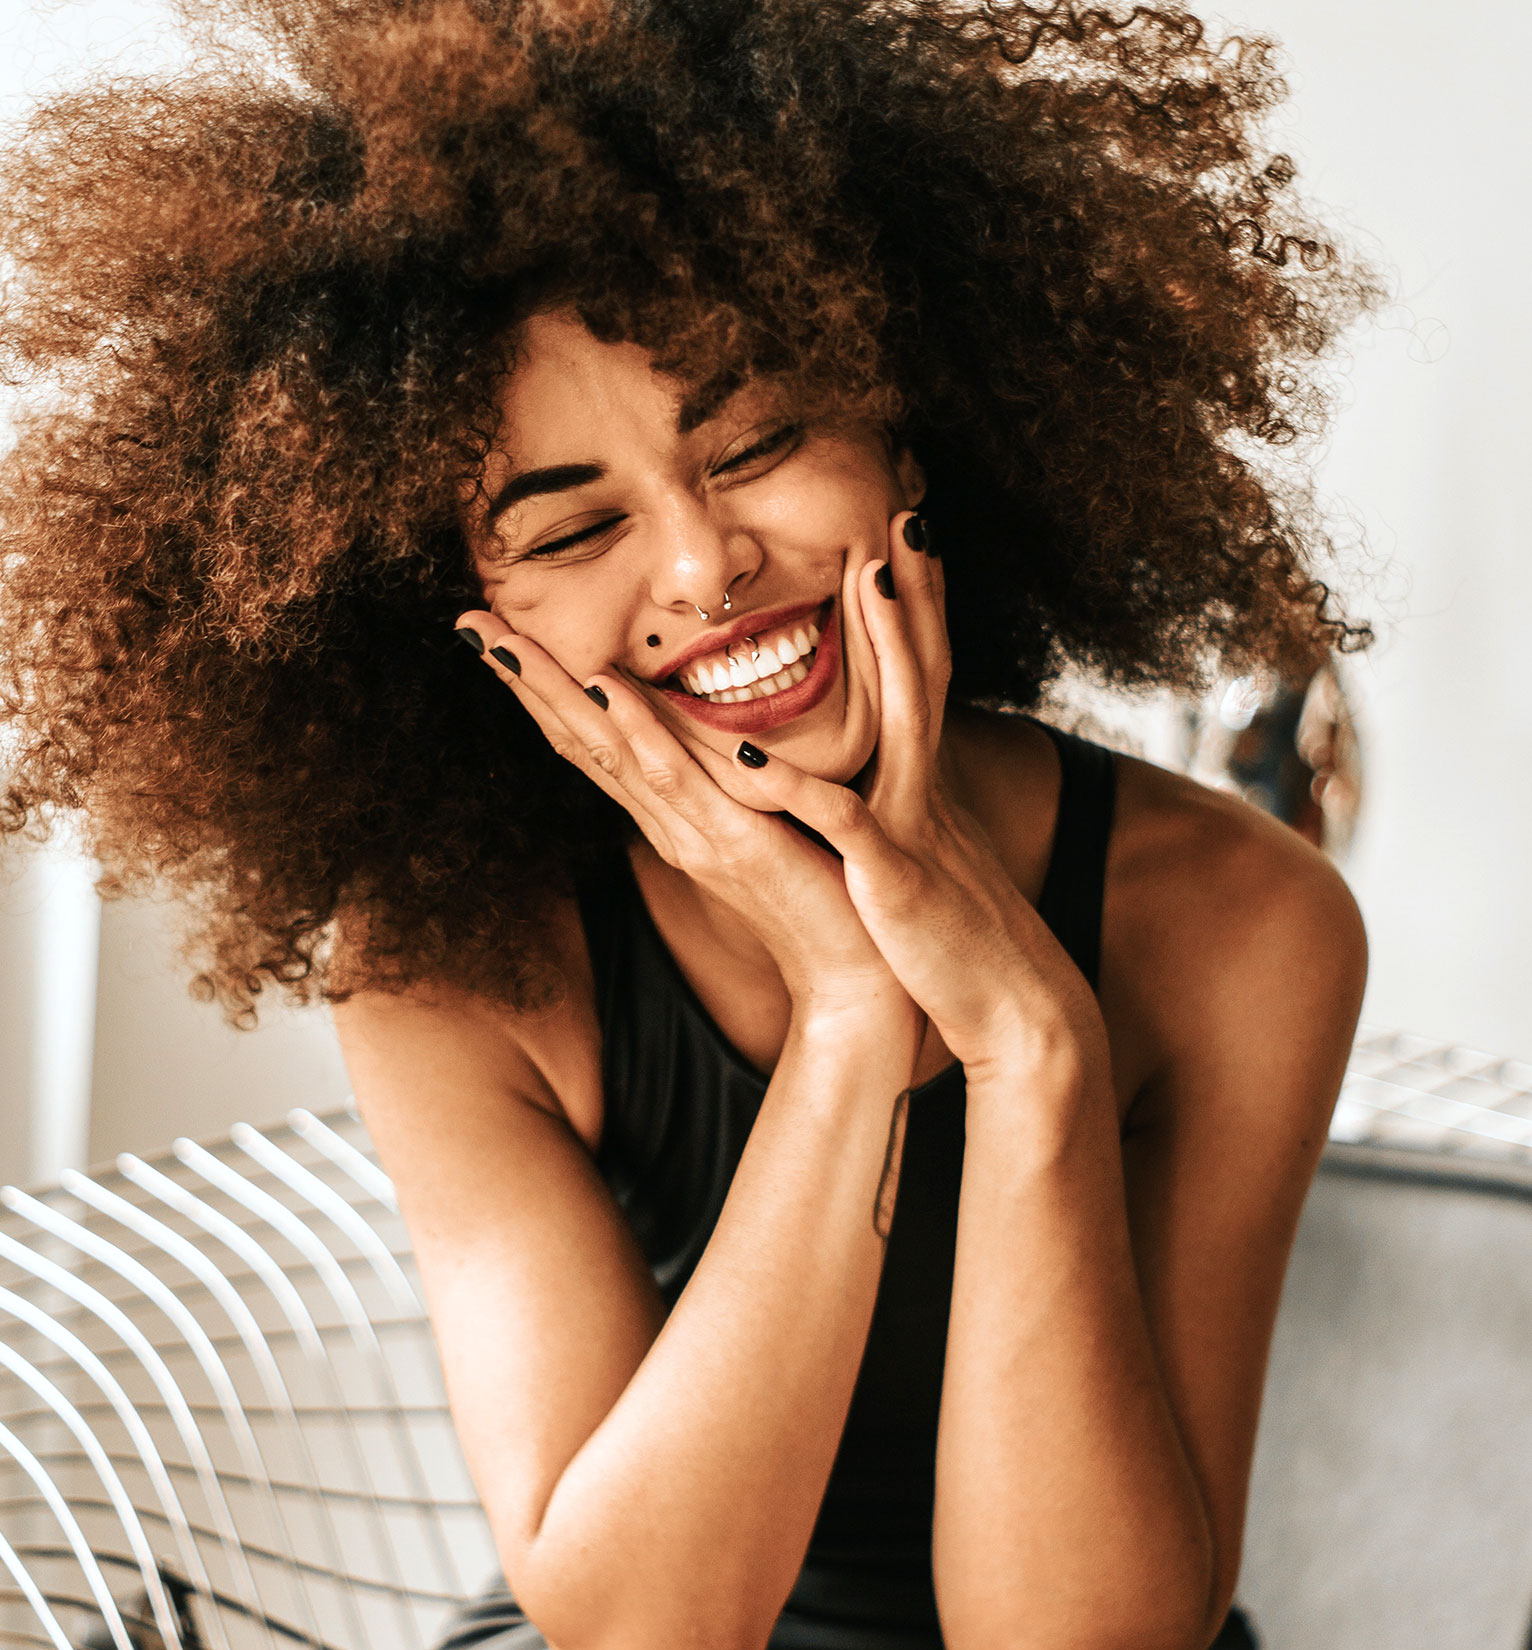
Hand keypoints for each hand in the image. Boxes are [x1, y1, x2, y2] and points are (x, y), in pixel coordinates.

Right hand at [454, 607, 917, 1034]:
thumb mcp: (765, 823)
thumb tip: (712, 732)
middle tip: (467, 622)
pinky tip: (606, 690)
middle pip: (579, 740)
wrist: (855, 975)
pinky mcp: (736, 845)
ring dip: (554, 693)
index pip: (593, 741)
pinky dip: (639, 732)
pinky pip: (678, 780)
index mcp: (672, 814)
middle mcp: (667, 823)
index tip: (499, 633)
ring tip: (505, 641)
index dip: (543, 688)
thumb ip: (732, 781)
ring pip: (609, 751)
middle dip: (523, 680)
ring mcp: (693, 834)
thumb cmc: (821, 895)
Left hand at [731, 513, 1105, 1082]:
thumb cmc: (957, 943)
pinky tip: (752, 750)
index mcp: (924, 787)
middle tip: (908, 517)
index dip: (918, 613)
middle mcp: (926, 791)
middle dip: (917, 596)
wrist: (1015, 1012)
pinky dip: (797, 786)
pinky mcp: (894, 877)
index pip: (923, 682)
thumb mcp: (929, 862)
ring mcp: (914, 827)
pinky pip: (842, 820)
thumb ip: (905, 815)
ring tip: (869, 579)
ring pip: (902, 719)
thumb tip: (881, 788)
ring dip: (889, 647)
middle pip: (927, 673)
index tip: (905, 546)